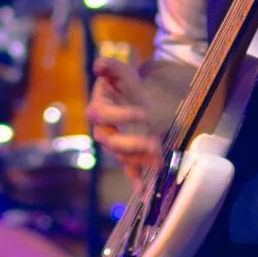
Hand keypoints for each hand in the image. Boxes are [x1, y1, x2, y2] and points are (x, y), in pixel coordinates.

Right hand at [89, 56, 161, 182]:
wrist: (130, 97)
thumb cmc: (122, 83)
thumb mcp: (119, 70)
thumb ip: (110, 66)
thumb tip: (98, 65)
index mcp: (98, 109)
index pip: (103, 115)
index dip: (121, 116)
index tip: (143, 113)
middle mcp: (102, 129)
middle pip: (111, 141)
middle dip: (132, 144)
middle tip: (154, 144)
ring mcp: (114, 143)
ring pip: (122, 156)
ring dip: (140, 160)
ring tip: (160, 162)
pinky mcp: (125, 152)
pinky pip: (128, 168)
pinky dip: (135, 180)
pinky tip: (143, 191)